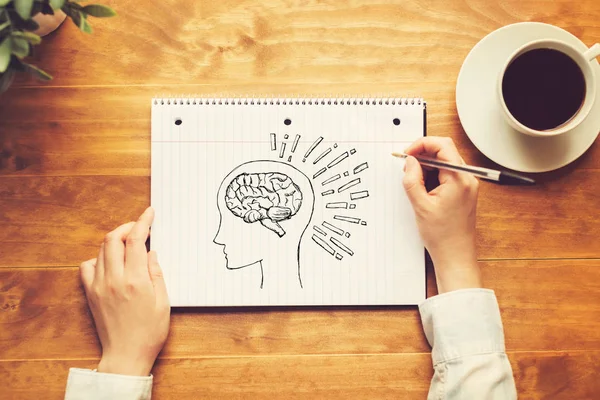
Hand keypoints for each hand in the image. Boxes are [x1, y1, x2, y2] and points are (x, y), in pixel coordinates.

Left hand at [79, 207, 169, 375]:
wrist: (126, 355)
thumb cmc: (149, 332)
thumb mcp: (163, 302)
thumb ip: (156, 273)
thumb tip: (151, 252)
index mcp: (135, 280)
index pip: (135, 240)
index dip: (142, 222)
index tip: (149, 213)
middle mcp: (114, 279)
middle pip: (114, 238)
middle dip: (127, 226)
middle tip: (139, 227)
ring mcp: (99, 285)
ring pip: (101, 249)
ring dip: (115, 240)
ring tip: (128, 243)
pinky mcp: (90, 293)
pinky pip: (87, 266)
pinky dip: (98, 258)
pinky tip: (110, 262)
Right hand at [402, 137, 481, 292]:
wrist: (455, 255)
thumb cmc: (442, 235)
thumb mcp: (420, 205)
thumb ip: (412, 179)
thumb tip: (410, 161)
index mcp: (459, 179)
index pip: (442, 146)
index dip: (421, 144)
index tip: (407, 153)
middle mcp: (467, 178)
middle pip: (445, 151)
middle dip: (423, 154)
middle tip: (407, 166)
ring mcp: (467, 184)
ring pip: (445, 161)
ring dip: (427, 165)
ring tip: (415, 181)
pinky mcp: (463, 191)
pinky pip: (447, 173)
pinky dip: (433, 175)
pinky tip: (423, 188)